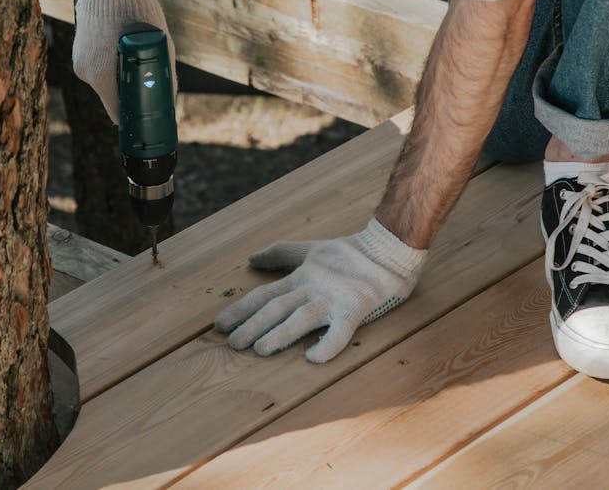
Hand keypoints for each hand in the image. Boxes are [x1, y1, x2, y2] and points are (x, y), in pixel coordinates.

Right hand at [72, 0, 176, 123]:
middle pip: (112, 97)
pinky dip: (112, 65)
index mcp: (101, 76)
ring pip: (105, 82)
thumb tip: (171, 97)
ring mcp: (79, 59)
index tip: (147, 123)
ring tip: (140, 65)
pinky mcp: (79, 48)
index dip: (135, 120)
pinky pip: (98, 67)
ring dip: (121, 78)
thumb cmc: (137, 8)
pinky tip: (125, 52)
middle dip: (131, 97)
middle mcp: (85, 71)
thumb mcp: (160, 44)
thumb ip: (165, 74)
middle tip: (150, 92)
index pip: (118, 113)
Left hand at [214, 219, 428, 362]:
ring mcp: (334, 298)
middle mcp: (313, 287)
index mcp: (301, 276)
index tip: (219, 326)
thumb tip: (251, 258)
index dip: (240, 310)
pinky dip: (327, 345)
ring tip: (260, 350)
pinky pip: (340, 331)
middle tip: (232, 344)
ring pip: (301, 318)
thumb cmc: (349, 252)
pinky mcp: (356, 309)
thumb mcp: (310, 249)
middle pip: (276, 308)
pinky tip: (312, 359)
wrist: (389, 249)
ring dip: (280, 334)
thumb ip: (281, 254)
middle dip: (252, 326)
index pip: (264, 295)